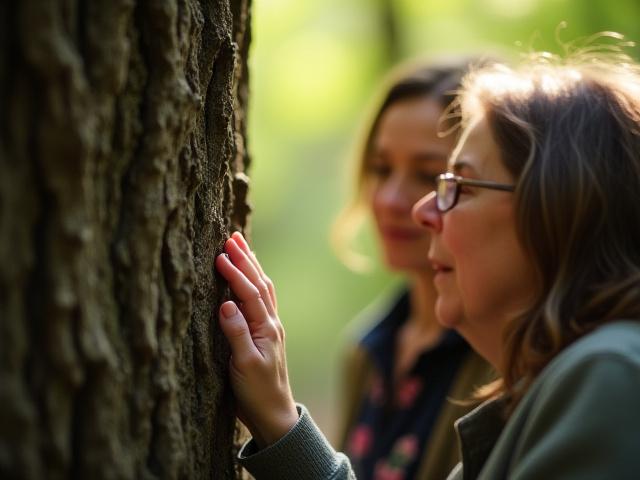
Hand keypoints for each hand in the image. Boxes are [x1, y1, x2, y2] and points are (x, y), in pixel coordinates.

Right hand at [215, 232, 298, 447]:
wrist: (274, 414)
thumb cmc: (257, 393)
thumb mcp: (244, 366)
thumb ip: (236, 334)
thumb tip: (226, 304)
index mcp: (266, 328)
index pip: (250, 293)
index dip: (235, 273)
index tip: (220, 255)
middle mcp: (271, 323)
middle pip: (260, 284)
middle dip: (246, 259)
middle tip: (233, 237)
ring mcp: (269, 328)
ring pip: (263, 289)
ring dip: (252, 267)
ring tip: (242, 247)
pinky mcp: (264, 334)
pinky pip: (262, 300)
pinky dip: (255, 283)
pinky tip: (250, 279)